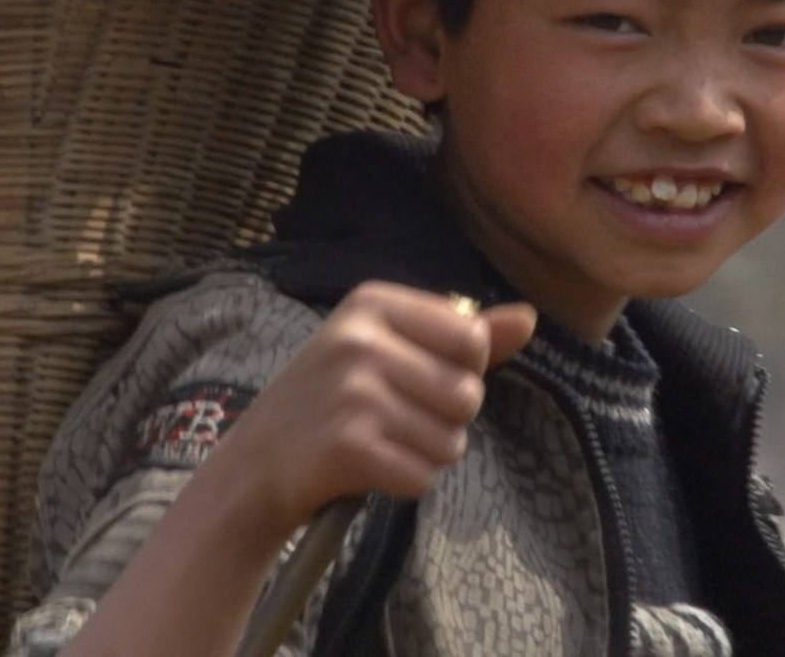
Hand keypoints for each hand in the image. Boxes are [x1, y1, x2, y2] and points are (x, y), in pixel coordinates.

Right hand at [212, 282, 536, 539]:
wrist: (254, 464)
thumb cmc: (333, 400)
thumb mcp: (388, 349)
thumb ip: (463, 334)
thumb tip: (530, 318)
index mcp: (372, 302)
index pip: (472, 338)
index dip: (459, 370)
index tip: (412, 377)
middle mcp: (360, 340)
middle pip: (468, 394)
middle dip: (444, 419)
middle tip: (390, 418)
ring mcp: (352, 394)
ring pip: (452, 442)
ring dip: (425, 455)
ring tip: (378, 443)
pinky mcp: (347, 447)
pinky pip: (423, 476)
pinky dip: (404, 483)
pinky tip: (367, 470)